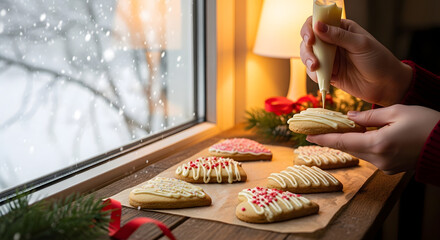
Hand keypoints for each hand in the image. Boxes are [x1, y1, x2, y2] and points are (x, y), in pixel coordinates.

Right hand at [300, 17, 412, 106]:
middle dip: (307, 48)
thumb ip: (338, 36)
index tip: (310, 39)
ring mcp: (329, 58)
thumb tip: (317, 25)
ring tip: (316, 67)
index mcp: (341, 29)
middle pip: (308, 40)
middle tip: (313, 58)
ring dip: (308, 61)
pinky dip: (314, 75)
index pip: (318, 22)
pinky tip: (321, 78)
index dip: (309, 28)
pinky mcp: (328, 73)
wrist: (386, 85)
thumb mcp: (360, 44)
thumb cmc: (378, 60)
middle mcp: (332, 42)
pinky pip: (313, 72)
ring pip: (307, 56)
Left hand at [306, 105, 439, 173]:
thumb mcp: (396, 112)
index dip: (323, 139)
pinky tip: (358, 136)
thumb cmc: (427, 123)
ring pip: (359, 152)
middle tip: (317, 129)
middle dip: (333, 139)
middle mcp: (380, 159)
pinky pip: (370, 155)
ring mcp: (386, 166)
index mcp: (379, 144)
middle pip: (349, 148)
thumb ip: (369, 117)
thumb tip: (349, 118)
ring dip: (348, 141)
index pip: (343, 142)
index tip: (307, 137)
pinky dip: (362, 146)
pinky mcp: (392, 168)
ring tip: (335, 129)